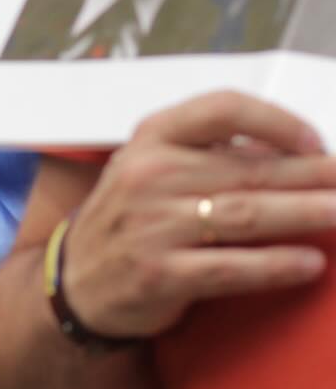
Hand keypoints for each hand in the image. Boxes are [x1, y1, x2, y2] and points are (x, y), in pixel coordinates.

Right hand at [62, 92, 335, 338]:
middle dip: (311, 174)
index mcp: (152, 136)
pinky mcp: (159, 273)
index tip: (315, 141)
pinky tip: (310, 262)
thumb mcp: (153, 167)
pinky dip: (275, 265)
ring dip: (303, 213)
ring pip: (245, 214)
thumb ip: (210, 155)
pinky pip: (230, 267)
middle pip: (247, 168)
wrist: (76, 279)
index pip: (222, 109)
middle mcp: (149, 173)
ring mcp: (152, 224)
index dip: (276, 122)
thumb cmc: (130, 217)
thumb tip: (291, 151)